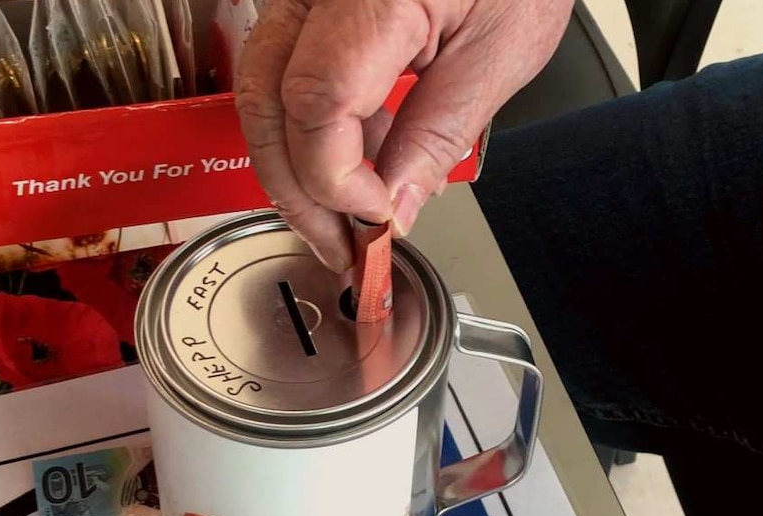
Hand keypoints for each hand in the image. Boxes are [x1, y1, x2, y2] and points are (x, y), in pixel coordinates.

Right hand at [236, 0, 573, 271]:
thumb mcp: (503, 49)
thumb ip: (441, 131)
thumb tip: (395, 203)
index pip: (317, 101)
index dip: (337, 178)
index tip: (377, 215)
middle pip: (264, 103)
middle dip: (298, 192)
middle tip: (341, 244)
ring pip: (259, 93)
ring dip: (296, 169)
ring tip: (349, 213)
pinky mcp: (311, 7)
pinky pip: (284, 75)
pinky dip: (311, 133)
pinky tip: (358, 161)